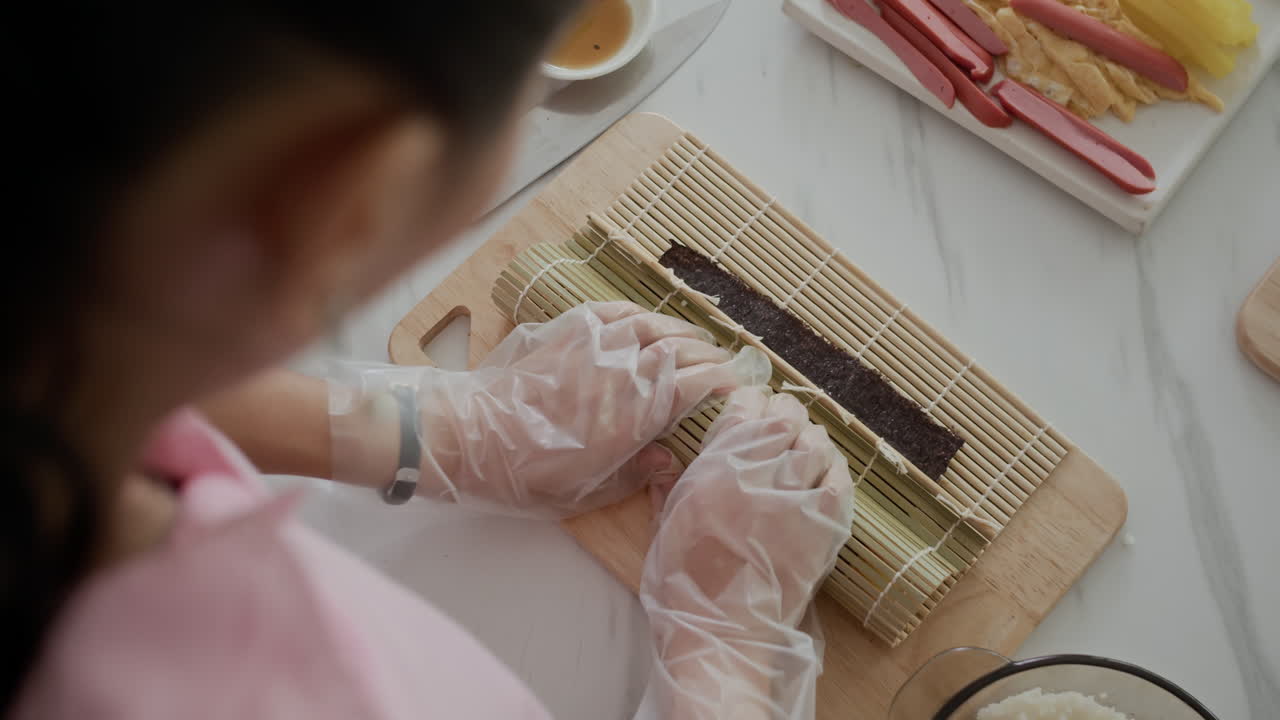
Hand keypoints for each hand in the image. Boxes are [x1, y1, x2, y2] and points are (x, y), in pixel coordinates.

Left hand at [330, 302, 768, 516]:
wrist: (465, 436)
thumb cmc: (523, 476)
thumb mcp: (583, 495)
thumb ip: (633, 475)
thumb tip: (669, 457)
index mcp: (630, 415)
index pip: (692, 385)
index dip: (721, 383)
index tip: (736, 388)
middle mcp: (619, 372)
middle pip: (679, 351)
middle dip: (708, 356)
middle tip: (724, 365)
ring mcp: (592, 346)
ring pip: (651, 325)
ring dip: (679, 332)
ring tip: (694, 341)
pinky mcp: (564, 332)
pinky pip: (612, 311)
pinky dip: (637, 312)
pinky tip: (645, 319)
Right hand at [637, 388, 854, 719]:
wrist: (722, 636)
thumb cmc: (683, 588)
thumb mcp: (661, 529)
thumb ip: (665, 487)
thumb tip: (662, 460)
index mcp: (712, 472)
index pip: (744, 409)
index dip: (751, 399)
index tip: (751, 403)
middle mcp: (755, 477)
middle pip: (785, 418)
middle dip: (784, 413)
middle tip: (782, 420)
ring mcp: (793, 501)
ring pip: (816, 443)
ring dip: (810, 438)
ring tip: (804, 445)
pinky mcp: (823, 529)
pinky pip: (839, 480)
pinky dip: (835, 469)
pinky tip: (825, 472)